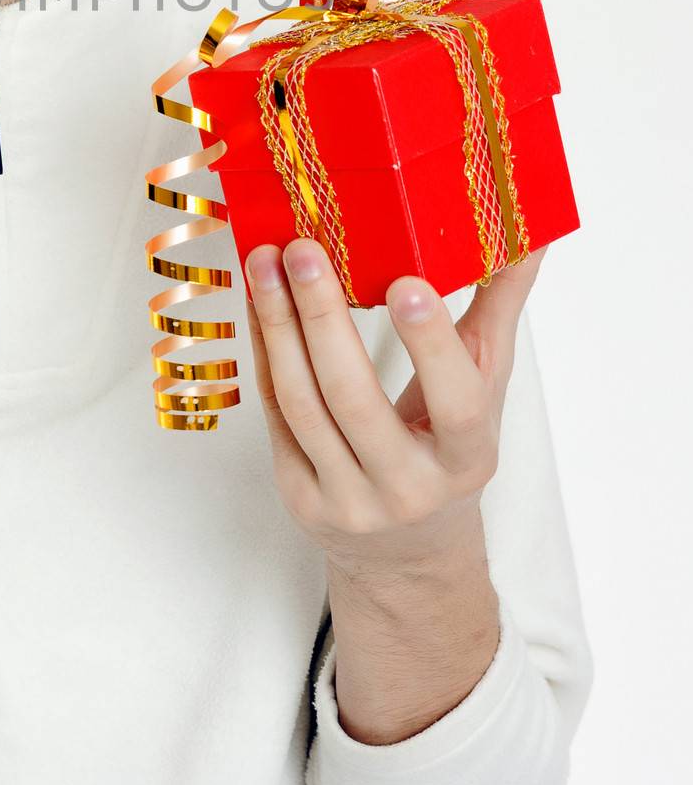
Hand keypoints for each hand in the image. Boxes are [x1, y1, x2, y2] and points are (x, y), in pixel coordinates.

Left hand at [242, 237, 548, 571]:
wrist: (407, 553)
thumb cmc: (447, 449)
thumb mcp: (484, 389)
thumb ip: (499, 308)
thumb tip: (527, 232)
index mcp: (466, 459)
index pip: (455, 403)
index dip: (430, 345)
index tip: (405, 281)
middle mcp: (406, 488)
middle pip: (354, 398)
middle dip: (322, 317)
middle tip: (303, 248)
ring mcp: (347, 499)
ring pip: (303, 402)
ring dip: (278, 324)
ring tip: (265, 260)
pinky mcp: (300, 496)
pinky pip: (276, 413)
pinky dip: (264, 350)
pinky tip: (257, 300)